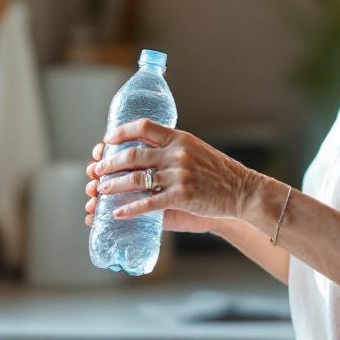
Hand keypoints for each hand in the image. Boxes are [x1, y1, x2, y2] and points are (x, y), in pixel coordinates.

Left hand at [81, 119, 257, 232]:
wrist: (243, 191)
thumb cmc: (219, 173)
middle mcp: (177, 153)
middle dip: (109, 164)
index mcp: (179, 138)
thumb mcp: (196, 150)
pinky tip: (116, 212)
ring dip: (113, 185)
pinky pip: (148, 203)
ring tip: (99, 190)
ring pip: (135, 179)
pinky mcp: (181, 197)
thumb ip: (173, 149)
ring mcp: (178, 175)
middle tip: (96, 171)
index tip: (107, 140)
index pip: (144, 127)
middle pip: (133, 155)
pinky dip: (129, 208)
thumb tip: (144, 151)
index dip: (121, 132)